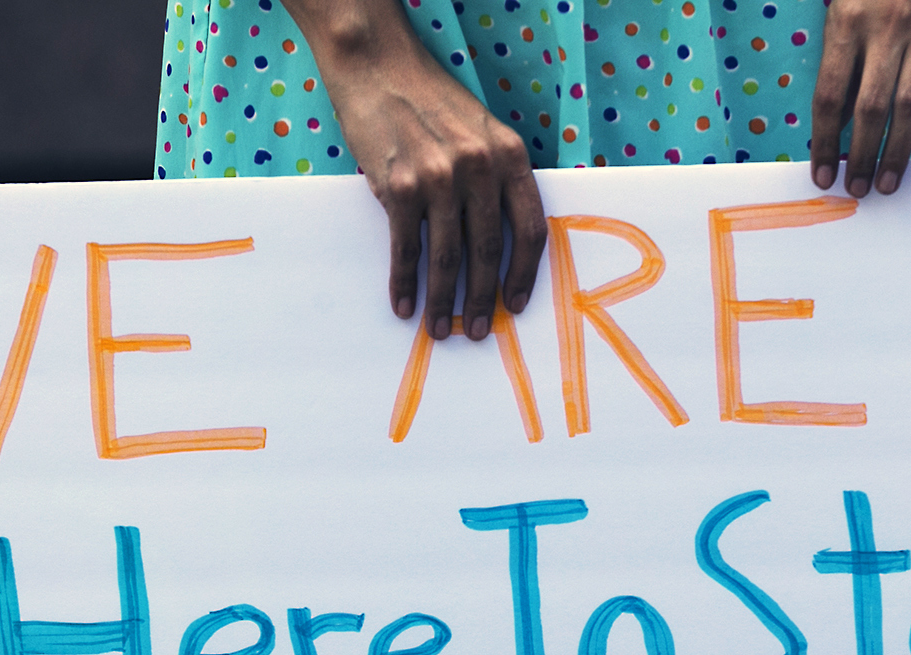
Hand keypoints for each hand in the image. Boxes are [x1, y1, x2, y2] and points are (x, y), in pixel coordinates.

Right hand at [282, 0, 545, 339]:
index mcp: (509, 155)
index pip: (531, 228)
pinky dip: (405, 282)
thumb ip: (494, 179)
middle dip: (483, 299)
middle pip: (489, 251)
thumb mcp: (481, 132)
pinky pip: (406, 249)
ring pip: (447, 257)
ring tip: (440, 329)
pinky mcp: (399, 186)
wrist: (379, 67)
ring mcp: (439, 177)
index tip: (515, 304)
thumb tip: (496, 244)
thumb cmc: (430, 103)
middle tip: (477, 331)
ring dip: (443, 301)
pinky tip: (404, 304)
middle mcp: (479, 167)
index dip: (525, 274)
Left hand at [810, 0, 910, 197]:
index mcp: (848, 22)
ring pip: (910, 106)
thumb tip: (835, 122)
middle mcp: (887, 29)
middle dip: (862, 156)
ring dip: (898, 151)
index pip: (831, 95)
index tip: (823, 174)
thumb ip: (840, 60)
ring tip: (888, 184)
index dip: (825, 141)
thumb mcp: (842, 9)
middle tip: (857, 189)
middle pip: (871, 108)